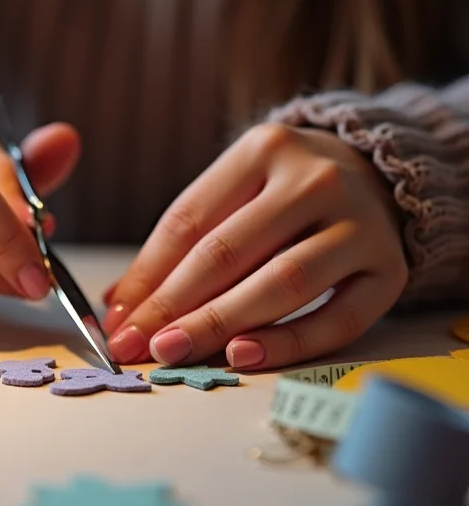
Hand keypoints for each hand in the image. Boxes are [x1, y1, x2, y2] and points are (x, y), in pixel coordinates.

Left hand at [103, 123, 407, 369]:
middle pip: (228, 251)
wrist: (380, 176)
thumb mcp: (234, 192)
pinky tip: (240, 355)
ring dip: (219, 323)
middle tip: (137, 345)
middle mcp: (315, 180)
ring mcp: (359, 224)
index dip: (147, 275)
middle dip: (173, 306)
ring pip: (282, 282)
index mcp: (264, 150)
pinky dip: (287, 342)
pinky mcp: (388, 270)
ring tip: (174, 352)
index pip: (189, 220)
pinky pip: (336, 318)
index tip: (118, 320)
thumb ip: (181, 243)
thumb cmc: (285, 192)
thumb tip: (120, 304)